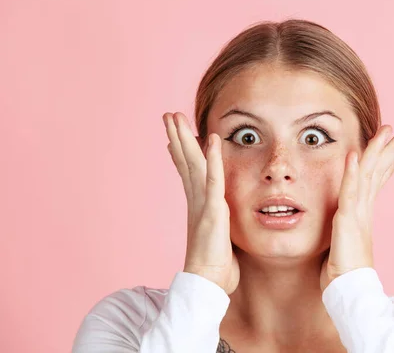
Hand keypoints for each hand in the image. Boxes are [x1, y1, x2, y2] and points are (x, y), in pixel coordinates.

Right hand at [163, 112, 239, 294]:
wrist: (207, 286)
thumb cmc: (216, 269)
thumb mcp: (218, 241)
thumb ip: (218, 229)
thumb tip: (218, 227)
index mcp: (198, 206)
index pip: (187, 172)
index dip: (180, 153)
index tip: (173, 137)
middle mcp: (196, 201)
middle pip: (185, 161)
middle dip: (176, 137)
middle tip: (168, 115)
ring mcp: (202, 204)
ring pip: (193, 163)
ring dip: (184, 138)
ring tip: (174, 116)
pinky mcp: (212, 210)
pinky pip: (213, 178)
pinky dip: (213, 157)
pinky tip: (212, 138)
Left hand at [320, 125, 393, 290]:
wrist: (348, 291)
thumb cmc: (344, 271)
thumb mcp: (345, 241)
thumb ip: (349, 227)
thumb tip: (348, 219)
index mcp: (364, 211)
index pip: (378, 179)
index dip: (387, 160)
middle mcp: (364, 208)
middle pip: (380, 172)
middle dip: (392, 149)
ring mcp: (358, 213)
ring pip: (368, 174)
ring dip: (377, 151)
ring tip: (388, 130)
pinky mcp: (348, 220)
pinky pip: (349, 191)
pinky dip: (352, 171)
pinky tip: (354, 154)